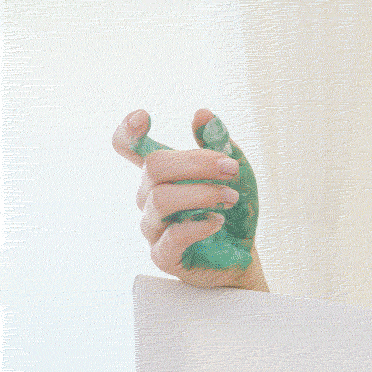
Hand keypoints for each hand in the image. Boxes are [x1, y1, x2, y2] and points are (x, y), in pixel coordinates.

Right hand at [112, 108, 263, 286]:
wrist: (244, 258)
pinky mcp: (163, 256)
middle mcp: (149, 197)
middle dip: (196, 163)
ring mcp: (153, 227)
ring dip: (201, 193)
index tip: (143, 116)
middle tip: (231, 169)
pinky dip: (198, 224)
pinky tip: (217, 221)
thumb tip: (201, 113)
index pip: (128, 148)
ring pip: (161, 199)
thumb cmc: (235, 213)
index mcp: (161, 174)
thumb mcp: (238, 174)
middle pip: (154, 167)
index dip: (128, 131)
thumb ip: (220, 145)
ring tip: (231, 198)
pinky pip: (172, 235)